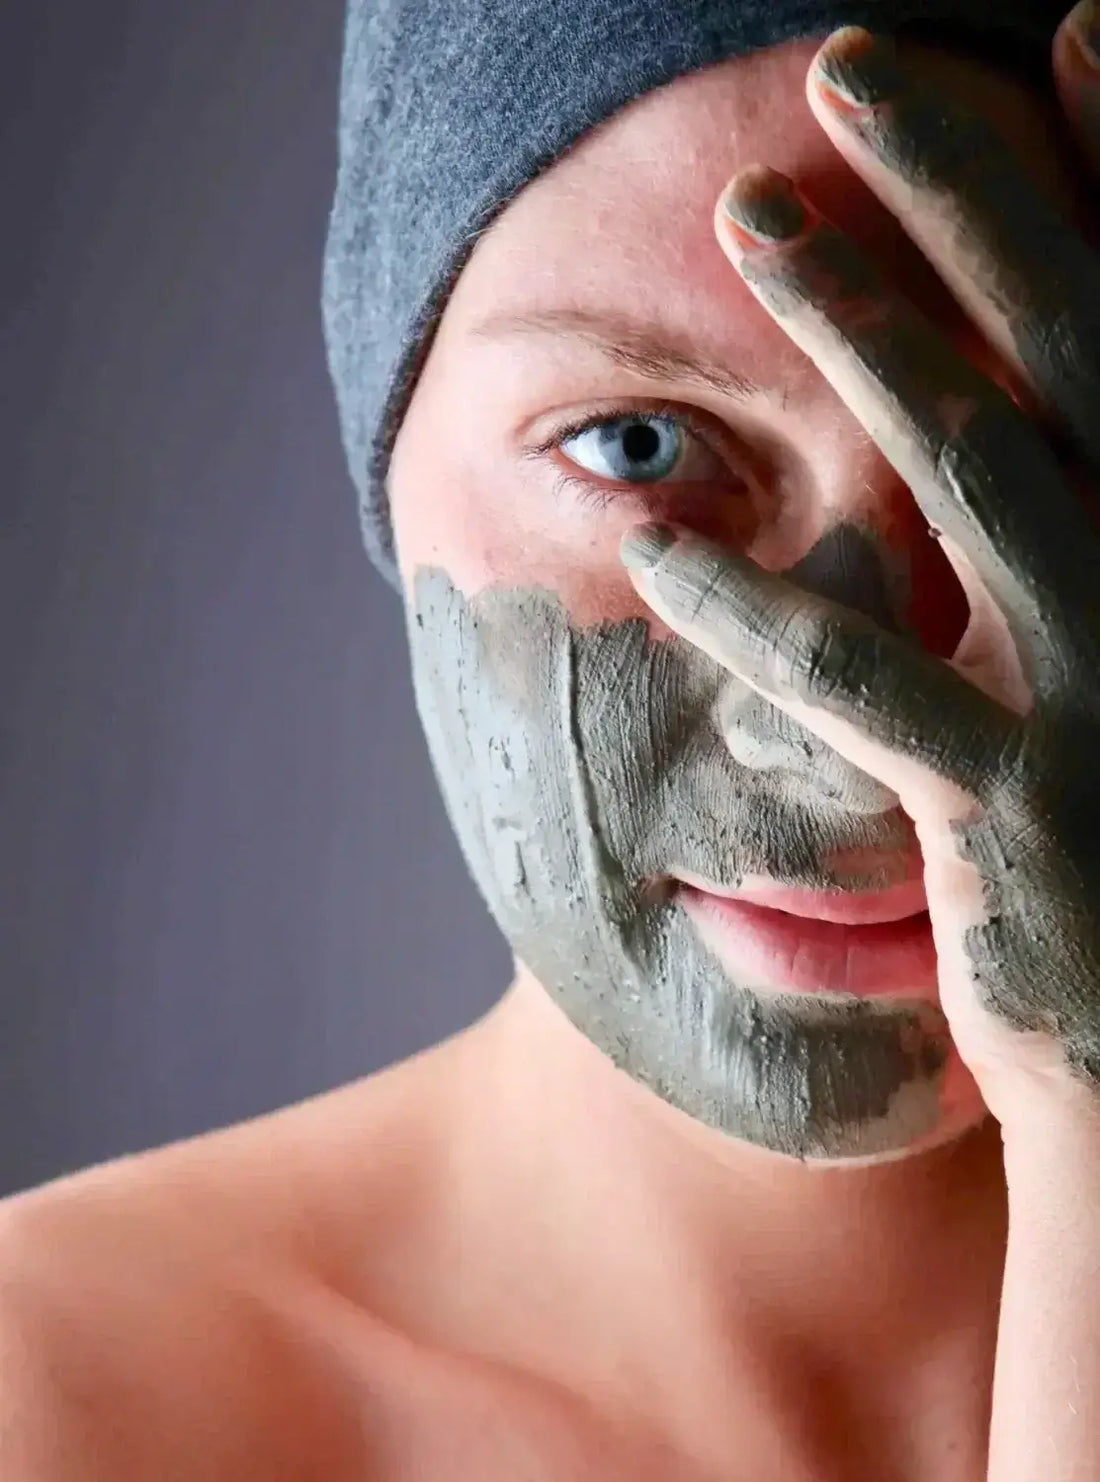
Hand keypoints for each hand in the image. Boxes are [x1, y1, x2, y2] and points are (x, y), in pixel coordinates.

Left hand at [620, 10, 1099, 1125]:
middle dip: (968, 194)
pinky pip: (871, 698)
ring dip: (869, 332)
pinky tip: (654, 553)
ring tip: (756, 218)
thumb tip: (996, 426)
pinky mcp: (1019, 824)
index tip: (1052, 33)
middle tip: (843, 64)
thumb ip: (1064, 545)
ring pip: (983, 477)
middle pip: (1073, 351)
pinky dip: (759, 618)